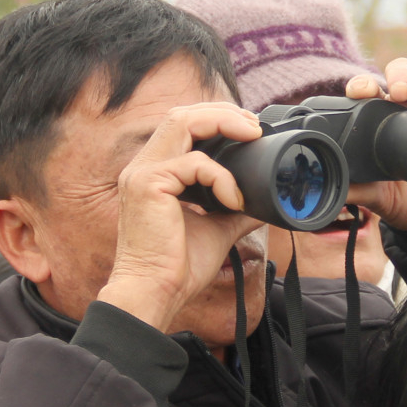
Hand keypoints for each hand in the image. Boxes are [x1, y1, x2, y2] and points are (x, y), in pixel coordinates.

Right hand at [95, 102, 267, 331]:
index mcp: (155, 174)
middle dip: (221, 113)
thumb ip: (235, 210)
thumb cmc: (179, 267)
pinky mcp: (148, 185)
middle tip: (254, 126)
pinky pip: (194, 163)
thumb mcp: (216, 229)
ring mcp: (142, 173)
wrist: (157, 293)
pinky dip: (222, 177)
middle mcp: (144, 167)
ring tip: (251, 136)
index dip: (216, 120)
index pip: (182, 127)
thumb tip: (264, 202)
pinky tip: (234, 199)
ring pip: (182, 122)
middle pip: (181, 114)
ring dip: (221, 123)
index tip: (249, 130)